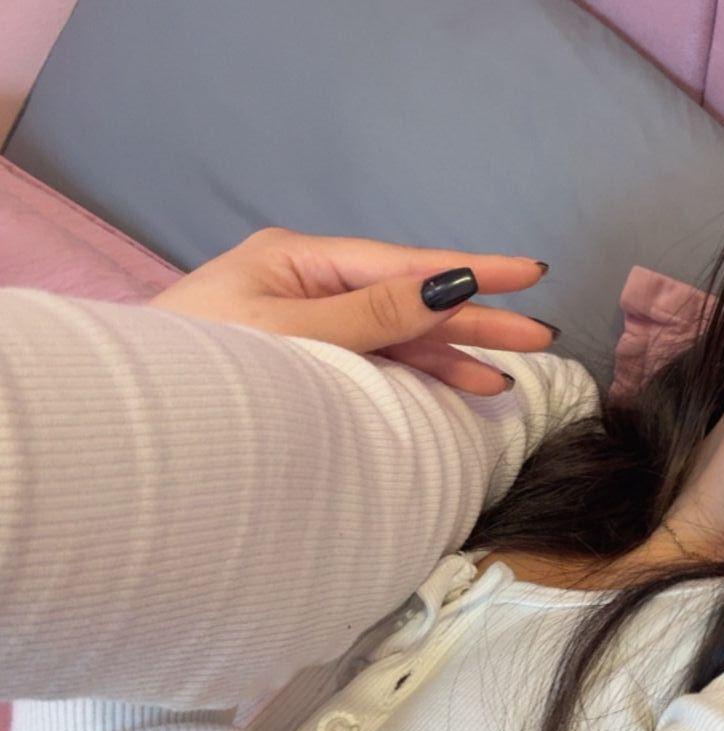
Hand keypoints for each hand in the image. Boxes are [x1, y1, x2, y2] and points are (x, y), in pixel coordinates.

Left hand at [149, 227, 559, 395]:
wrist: (131, 426)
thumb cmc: (196, 369)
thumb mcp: (289, 334)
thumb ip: (375, 315)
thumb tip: (449, 285)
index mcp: (296, 261)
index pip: (404, 263)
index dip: (471, 269)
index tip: (530, 270)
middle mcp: (307, 286)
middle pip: (410, 298)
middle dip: (476, 317)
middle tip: (541, 334)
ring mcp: (309, 324)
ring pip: (401, 335)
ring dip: (456, 353)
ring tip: (510, 372)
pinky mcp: (309, 361)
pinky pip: (380, 362)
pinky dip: (423, 374)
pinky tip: (465, 385)